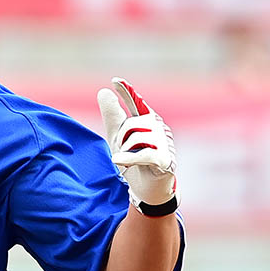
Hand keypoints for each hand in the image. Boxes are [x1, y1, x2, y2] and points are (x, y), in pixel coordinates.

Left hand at [97, 77, 177, 215]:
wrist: (147, 189)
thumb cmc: (135, 161)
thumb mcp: (118, 138)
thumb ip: (113, 116)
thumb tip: (103, 91)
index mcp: (148, 120)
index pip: (135, 102)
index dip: (126, 91)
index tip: (114, 81)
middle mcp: (159, 128)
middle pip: (130, 124)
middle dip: (120, 139)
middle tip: (123, 152)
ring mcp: (164, 143)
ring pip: (135, 138)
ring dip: (125, 151)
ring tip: (129, 161)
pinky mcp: (165, 160)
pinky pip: (143, 154)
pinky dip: (128, 158)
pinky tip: (117, 160)